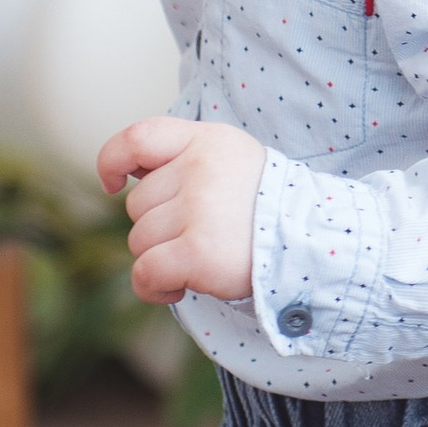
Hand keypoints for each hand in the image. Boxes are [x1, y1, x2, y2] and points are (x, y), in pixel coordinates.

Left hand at [101, 114, 265, 301]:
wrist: (314, 243)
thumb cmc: (267, 208)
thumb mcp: (232, 161)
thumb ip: (185, 159)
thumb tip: (127, 175)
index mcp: (206, 142)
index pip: (138, 138)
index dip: (113, 161)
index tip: (114, 184)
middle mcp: (199, 169)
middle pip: (137, 204)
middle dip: (158, 227)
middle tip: (199, 235)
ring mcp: (198, 210)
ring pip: (139, 241)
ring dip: (160, 258)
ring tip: (200, 259)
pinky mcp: (197, 252)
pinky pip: (145, 273)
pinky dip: (153, 287)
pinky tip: (178, 288)